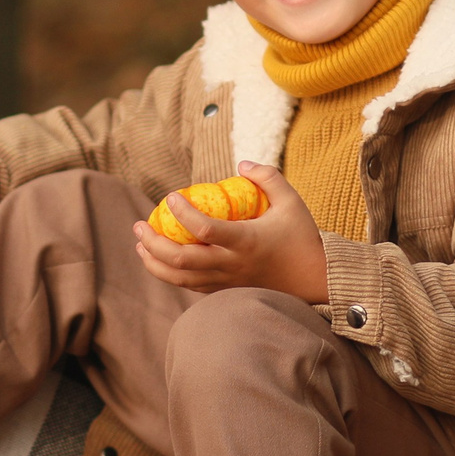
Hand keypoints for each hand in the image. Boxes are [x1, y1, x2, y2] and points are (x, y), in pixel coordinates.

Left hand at [132, 163, 328, 302]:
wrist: (313, 282)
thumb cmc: (302, 238)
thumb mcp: (292, 202)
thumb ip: (268, 178)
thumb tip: (240, 165)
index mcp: (246, 241)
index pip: (205, 229)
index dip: (183, 213)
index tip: (171, 196)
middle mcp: (231, 264)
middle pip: (182, 259)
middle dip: (154, 242)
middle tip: (140, 223)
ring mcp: (226, 281)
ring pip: (180, 277)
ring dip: (154, 261)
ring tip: (140, 242)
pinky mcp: (225, 290)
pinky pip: (190, 285)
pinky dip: (170, 273)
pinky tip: (159, 259)